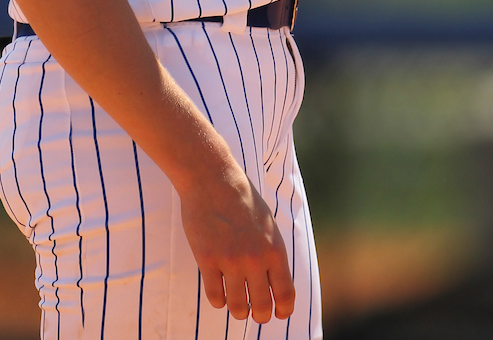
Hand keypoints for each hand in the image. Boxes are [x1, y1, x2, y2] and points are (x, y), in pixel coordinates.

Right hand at [179, 164, 294, 323]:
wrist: (212, 177)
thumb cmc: (241, 199)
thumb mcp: (268, 224)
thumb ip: (272, 253)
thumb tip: (276, 285)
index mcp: (275, 249)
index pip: (285, 295)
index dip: (283, 310)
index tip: (278, 313)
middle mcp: (255, 259)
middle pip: (261, 308)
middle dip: (259, 315)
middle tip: (254, 311)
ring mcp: (230, 261)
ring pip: (237, 308)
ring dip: (238, 310)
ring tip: (236, 303)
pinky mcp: (207, 259)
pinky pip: (215, 297)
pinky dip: (218, 300)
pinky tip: (218, 289)